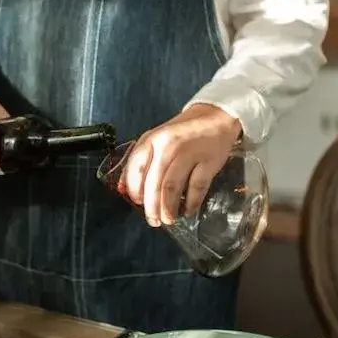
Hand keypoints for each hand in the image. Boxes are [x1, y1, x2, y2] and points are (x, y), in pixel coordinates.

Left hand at [121, 104, 241, 226]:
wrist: (214, 117)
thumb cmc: (180, 133)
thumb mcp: (155, 140)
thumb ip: (139, 162)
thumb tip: (122, 189)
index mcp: (151, 140)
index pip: (136, 168)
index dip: (134, 189)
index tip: (137, 203)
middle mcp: (168, 146)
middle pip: (154, 182)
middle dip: (152, 207)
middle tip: (153, 220)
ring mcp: (189, 153)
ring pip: (173, 188)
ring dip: (168, 208)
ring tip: (168, 220)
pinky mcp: (209, 162)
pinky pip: (197, 187)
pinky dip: (191, 203)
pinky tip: (188, 211)